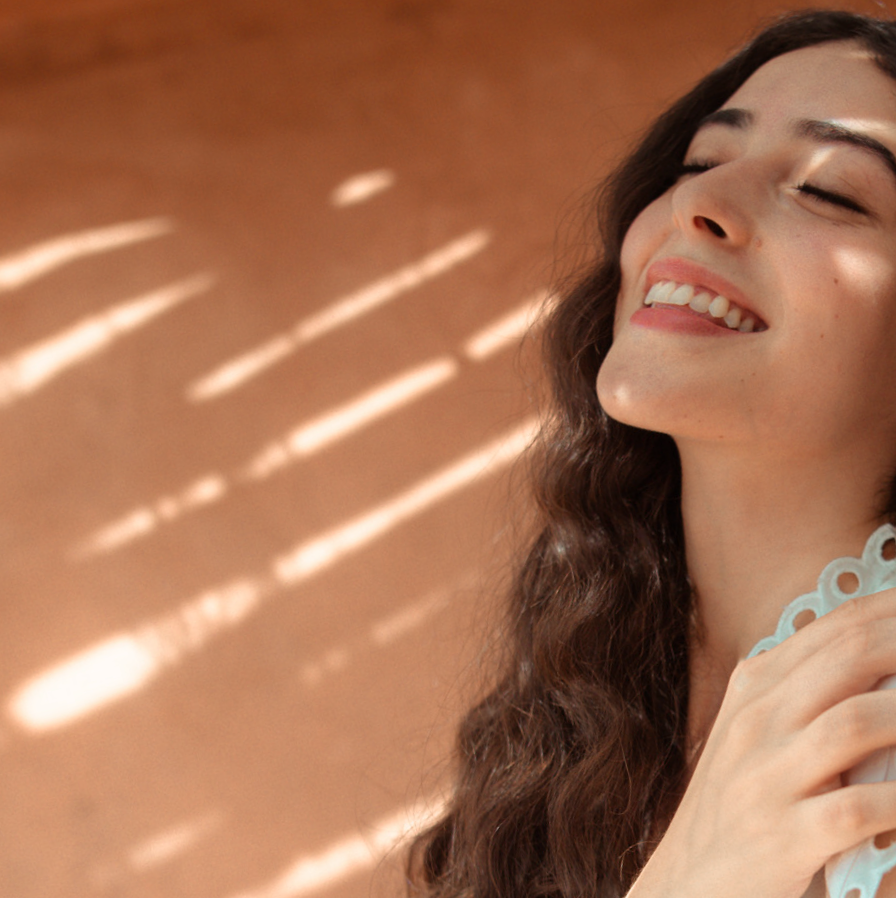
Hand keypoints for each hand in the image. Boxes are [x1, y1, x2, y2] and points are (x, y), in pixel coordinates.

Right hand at [628, 588, 895, 897]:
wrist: (690, 878)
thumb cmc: (738, 800)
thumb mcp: (758, 732)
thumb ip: (807, 691)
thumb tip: (882, 658)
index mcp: (755, 685)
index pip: (835, 628)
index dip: (893, 608)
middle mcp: (758, 718)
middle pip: (851, 658)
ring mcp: (767, 775)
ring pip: (858, 721)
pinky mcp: (786, 835)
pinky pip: (861, 808)